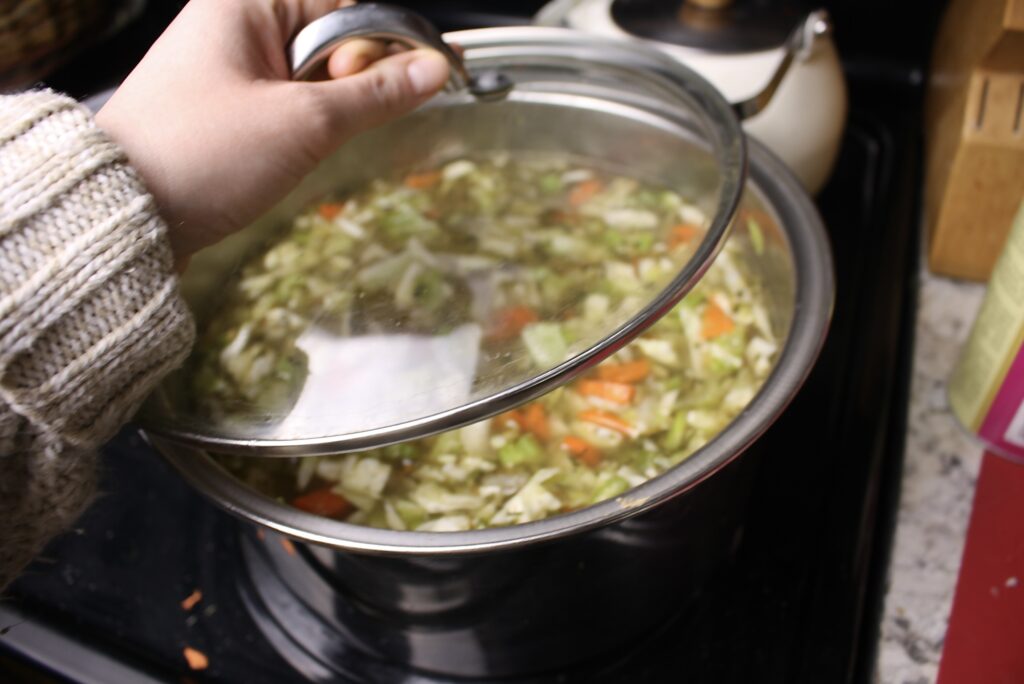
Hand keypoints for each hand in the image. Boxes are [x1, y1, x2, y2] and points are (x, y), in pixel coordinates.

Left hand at [96, 0, 449, 264]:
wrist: (125, 215)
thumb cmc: (199, 155)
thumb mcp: (305, 122)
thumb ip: (375, 94)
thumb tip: (431, 69)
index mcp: (244, 4)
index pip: (343, 5)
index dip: (374, 46)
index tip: (391, 85)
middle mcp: (231, 27)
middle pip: (328, 41)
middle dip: (345, 84)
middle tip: (327, 120)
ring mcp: (223, 70)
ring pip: (308, 80)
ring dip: (322, 113)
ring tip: (296, 145)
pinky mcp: (219, 111)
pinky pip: (280, 106)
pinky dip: (297, 129)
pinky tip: (282, 156)